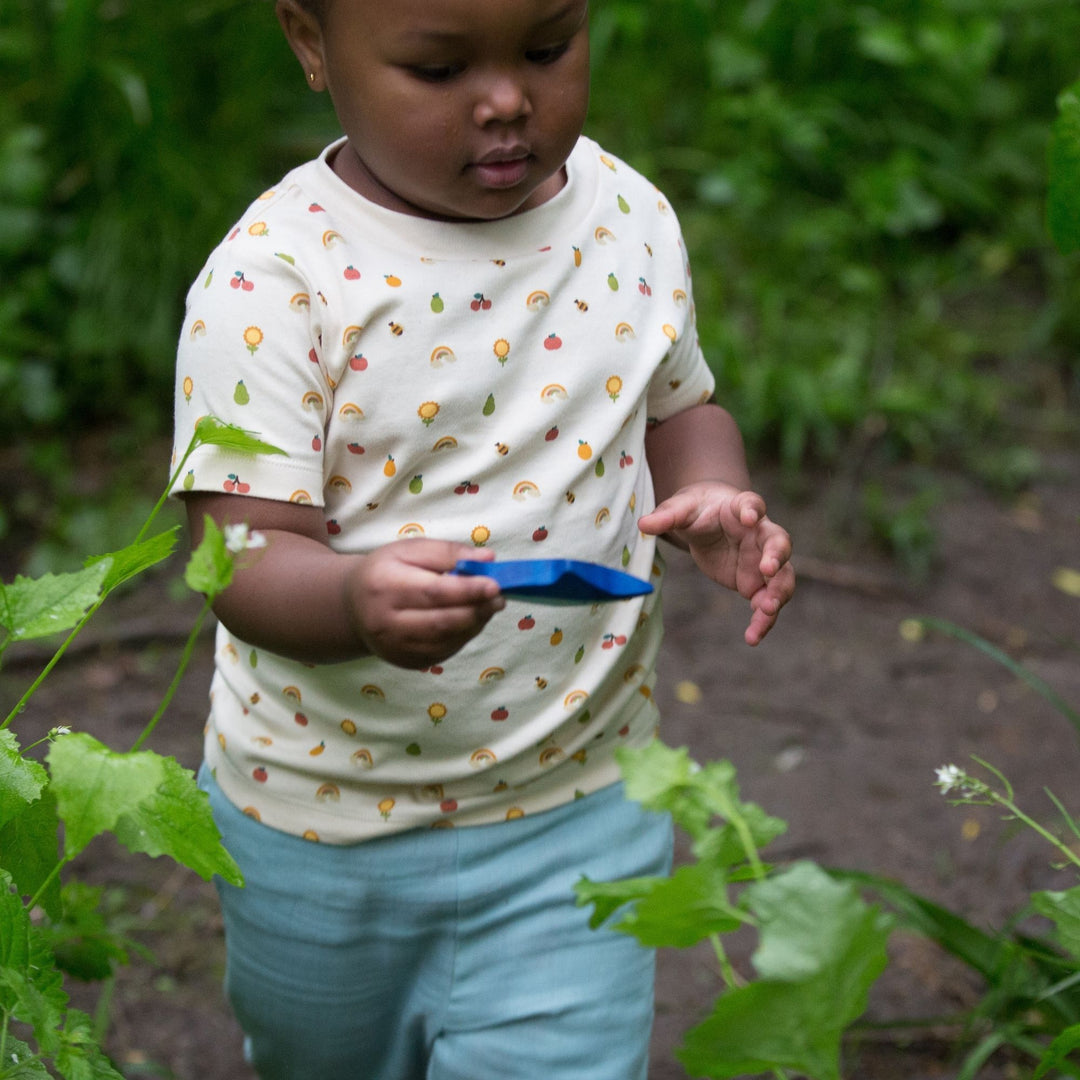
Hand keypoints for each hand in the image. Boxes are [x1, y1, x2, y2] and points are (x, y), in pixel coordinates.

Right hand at [346, 540, 505, 667]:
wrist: (354, 607)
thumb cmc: (386, 571)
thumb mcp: (409, 550)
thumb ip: (448, 552)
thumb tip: (487, 560)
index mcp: (384, 587)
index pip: (432, 592)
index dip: (467, 590)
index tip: (494, 585)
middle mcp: (386, 623)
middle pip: (442, 621)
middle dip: (477, 610)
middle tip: (499, 598)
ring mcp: (395, 647)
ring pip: (447, 640)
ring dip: (475, 624)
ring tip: (489, 606)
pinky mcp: (406, 662)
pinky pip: (445, 652)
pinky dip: (464, 636)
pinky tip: (470, 620)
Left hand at [638, 483, 793, 645]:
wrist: (706, 521)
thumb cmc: (697, 509)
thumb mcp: (680, 509)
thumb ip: (666, 516)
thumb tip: (643, 525)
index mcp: (740, 507)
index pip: (752, 504)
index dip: (752, 510)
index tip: (749, 517)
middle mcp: (760, 534)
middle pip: (779, 542)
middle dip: (776, 556)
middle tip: (768, 570)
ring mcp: (762, 561)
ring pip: (781, 577)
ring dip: (777, 594)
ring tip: (765, 612)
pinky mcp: (756, 583)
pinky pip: (766, 602)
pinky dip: (763, 620)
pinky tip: (753, 637)